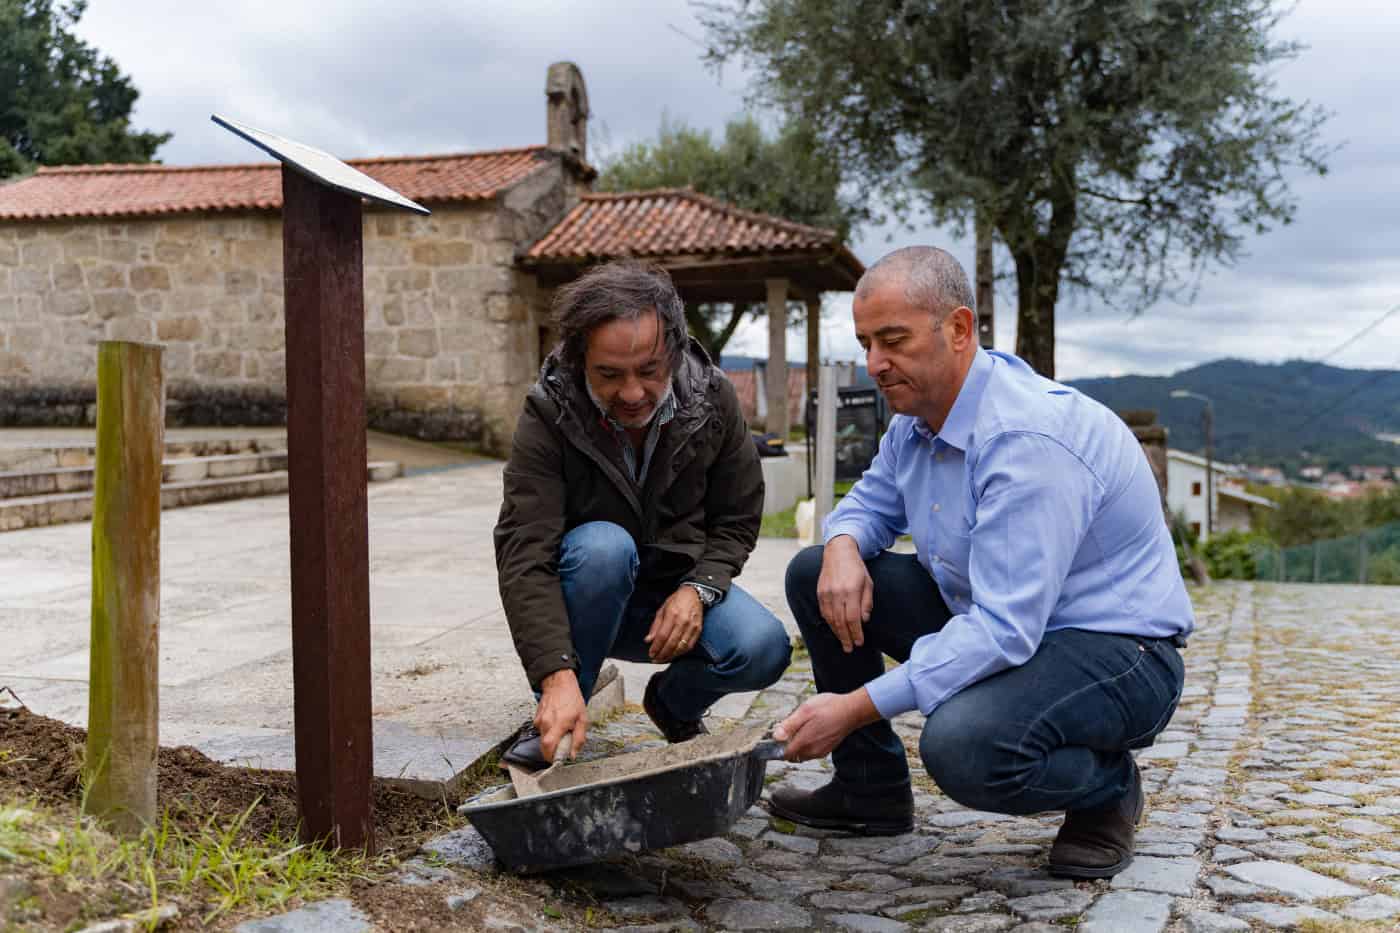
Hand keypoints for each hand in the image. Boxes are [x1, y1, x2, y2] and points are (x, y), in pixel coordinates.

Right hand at [536, 669, 586, 762]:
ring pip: (543, 739)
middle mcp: (545, 723)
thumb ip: (579, 738)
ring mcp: (539, 720)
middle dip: (552, 751)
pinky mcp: (536, 718)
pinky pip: (542, 730)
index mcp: (558, 724)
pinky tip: (556, 722)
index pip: (549, 748)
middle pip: (544, 746)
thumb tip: (573, 754)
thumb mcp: (583, 719)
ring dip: (552, 739)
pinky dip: (549, 731)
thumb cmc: (572, 698)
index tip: (559, 760)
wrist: (559, 683)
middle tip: (563, 746)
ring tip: (562, 730)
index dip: (552, 758)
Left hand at [645, 586, 703, 661]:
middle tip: (655, 659)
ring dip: (671, 656)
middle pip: (671, 643)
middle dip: (662, 654)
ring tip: (663, 659)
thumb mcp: (662, 609)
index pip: (662, 636)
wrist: (694, 594)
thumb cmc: (676, 601)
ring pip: (681, 647)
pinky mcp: (698, 630)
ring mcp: (692, 626)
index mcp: (672, 614)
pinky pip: (689, 646)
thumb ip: (655, 626)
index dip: (656, 647)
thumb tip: (648, 640)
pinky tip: (674, 655)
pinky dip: (681, 653)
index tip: (651, 653)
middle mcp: (683, 621)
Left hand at [773, 690, 881, 761]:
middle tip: (791, 728)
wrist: (851, 711)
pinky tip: (812, 730)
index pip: (783, 754)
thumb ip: (789, 725)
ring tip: (803, 727)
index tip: (779, 735)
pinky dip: (808, 744)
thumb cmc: (829, 708)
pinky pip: (811, 752)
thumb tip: (776, 736)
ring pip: (802, 754)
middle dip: (788, 744)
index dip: (778, 746)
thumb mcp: (805, 711)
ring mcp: (820, 752)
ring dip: (798, 744)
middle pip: (792, 755)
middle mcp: (812, 751)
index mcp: (804, 742)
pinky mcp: (827, 750)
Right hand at [817, 536, 873, 652]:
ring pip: (830, 619)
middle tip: (850, 648)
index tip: (859, 642)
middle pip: (841, 621)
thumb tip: (863, 621)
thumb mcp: (868, 583)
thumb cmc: (857, 568)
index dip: (856, 632)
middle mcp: (837, 593)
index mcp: (851, 590)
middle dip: (846, 637)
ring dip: (837, 633)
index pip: (853, 618)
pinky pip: (824, 612)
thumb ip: (866, 603)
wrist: (838, 552)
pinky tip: (835, 629)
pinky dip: (829, 623)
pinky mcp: (819, 592)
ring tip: (843, 642)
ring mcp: (826, 593)